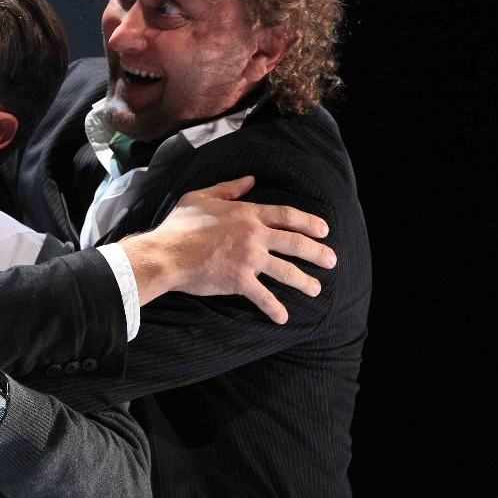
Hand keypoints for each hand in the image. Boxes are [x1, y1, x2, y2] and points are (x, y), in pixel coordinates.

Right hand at [123, 176, 336, 323]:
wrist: (165, 254)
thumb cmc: (179, 225)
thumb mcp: (201, 197)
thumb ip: (228, 188)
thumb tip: (249, 180)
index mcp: (247, 213)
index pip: (287, 215)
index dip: (309, 222)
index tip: (324, 230)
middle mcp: (254, 235)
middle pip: (295, 243)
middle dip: (317, 252)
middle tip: (331, 260)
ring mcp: (249, 259)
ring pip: (287, 271)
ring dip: (305, 281)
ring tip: (316, 289)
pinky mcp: (240, 281)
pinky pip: (264, 297)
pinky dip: (275, 309)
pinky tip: (283, 317)